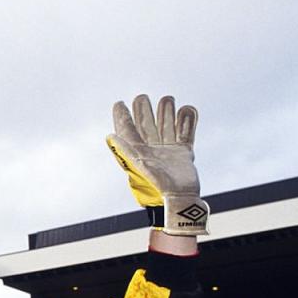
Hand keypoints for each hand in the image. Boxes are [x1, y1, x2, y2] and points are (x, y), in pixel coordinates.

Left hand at [107, 95, 208, 235]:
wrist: (178, 200)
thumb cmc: (154, 186)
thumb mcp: (136, 166)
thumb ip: (124, 150)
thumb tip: (110, 135)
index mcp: (137, 152)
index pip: (128, 130)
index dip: (122, 117)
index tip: (119, 103)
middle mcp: (151, 150)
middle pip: (147, 126)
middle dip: (144, 111)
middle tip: (141, 97)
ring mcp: (168, 152)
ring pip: (166, 127)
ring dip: (166, 113)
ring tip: (167, 98)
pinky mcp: (183, 154)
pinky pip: (186, 134)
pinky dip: (188, 122)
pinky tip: (187, 110)